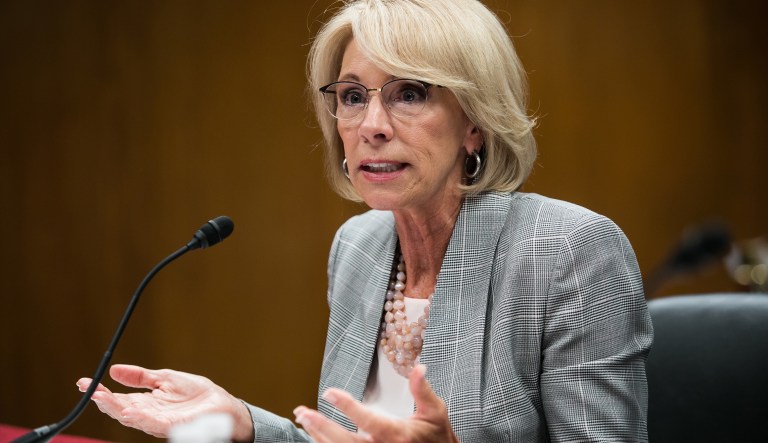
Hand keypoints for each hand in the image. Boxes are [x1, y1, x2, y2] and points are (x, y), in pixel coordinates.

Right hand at [76, 364, 253, 441]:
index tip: (84, 382)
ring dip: (116, 409)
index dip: (101, 391)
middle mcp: (149, 415)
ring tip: (101, 398)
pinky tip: (129, 410)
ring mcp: (159, 422)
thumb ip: (140, 377)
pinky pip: (153, 423)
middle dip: (103, 401)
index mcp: (146, 403)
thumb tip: (114, 370)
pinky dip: (140, 417)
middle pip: (120, 410)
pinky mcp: (173, 426)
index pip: (118, 398)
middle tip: (88, 390)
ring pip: (132, 418)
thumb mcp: (165, 378)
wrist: (222, 405)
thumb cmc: (197, 394)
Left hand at [293, 364, 458, 442]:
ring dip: (319, 436)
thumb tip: (419, 367)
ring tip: (303, 419)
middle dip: (322, 427)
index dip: (348, 406)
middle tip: (304, 412)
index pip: (369, 420)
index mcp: (398, 436)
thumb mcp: (435, 412)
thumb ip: (422, 390)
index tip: (330, 392)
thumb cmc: (438, 438)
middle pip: (346, 442)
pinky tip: (314, 435)